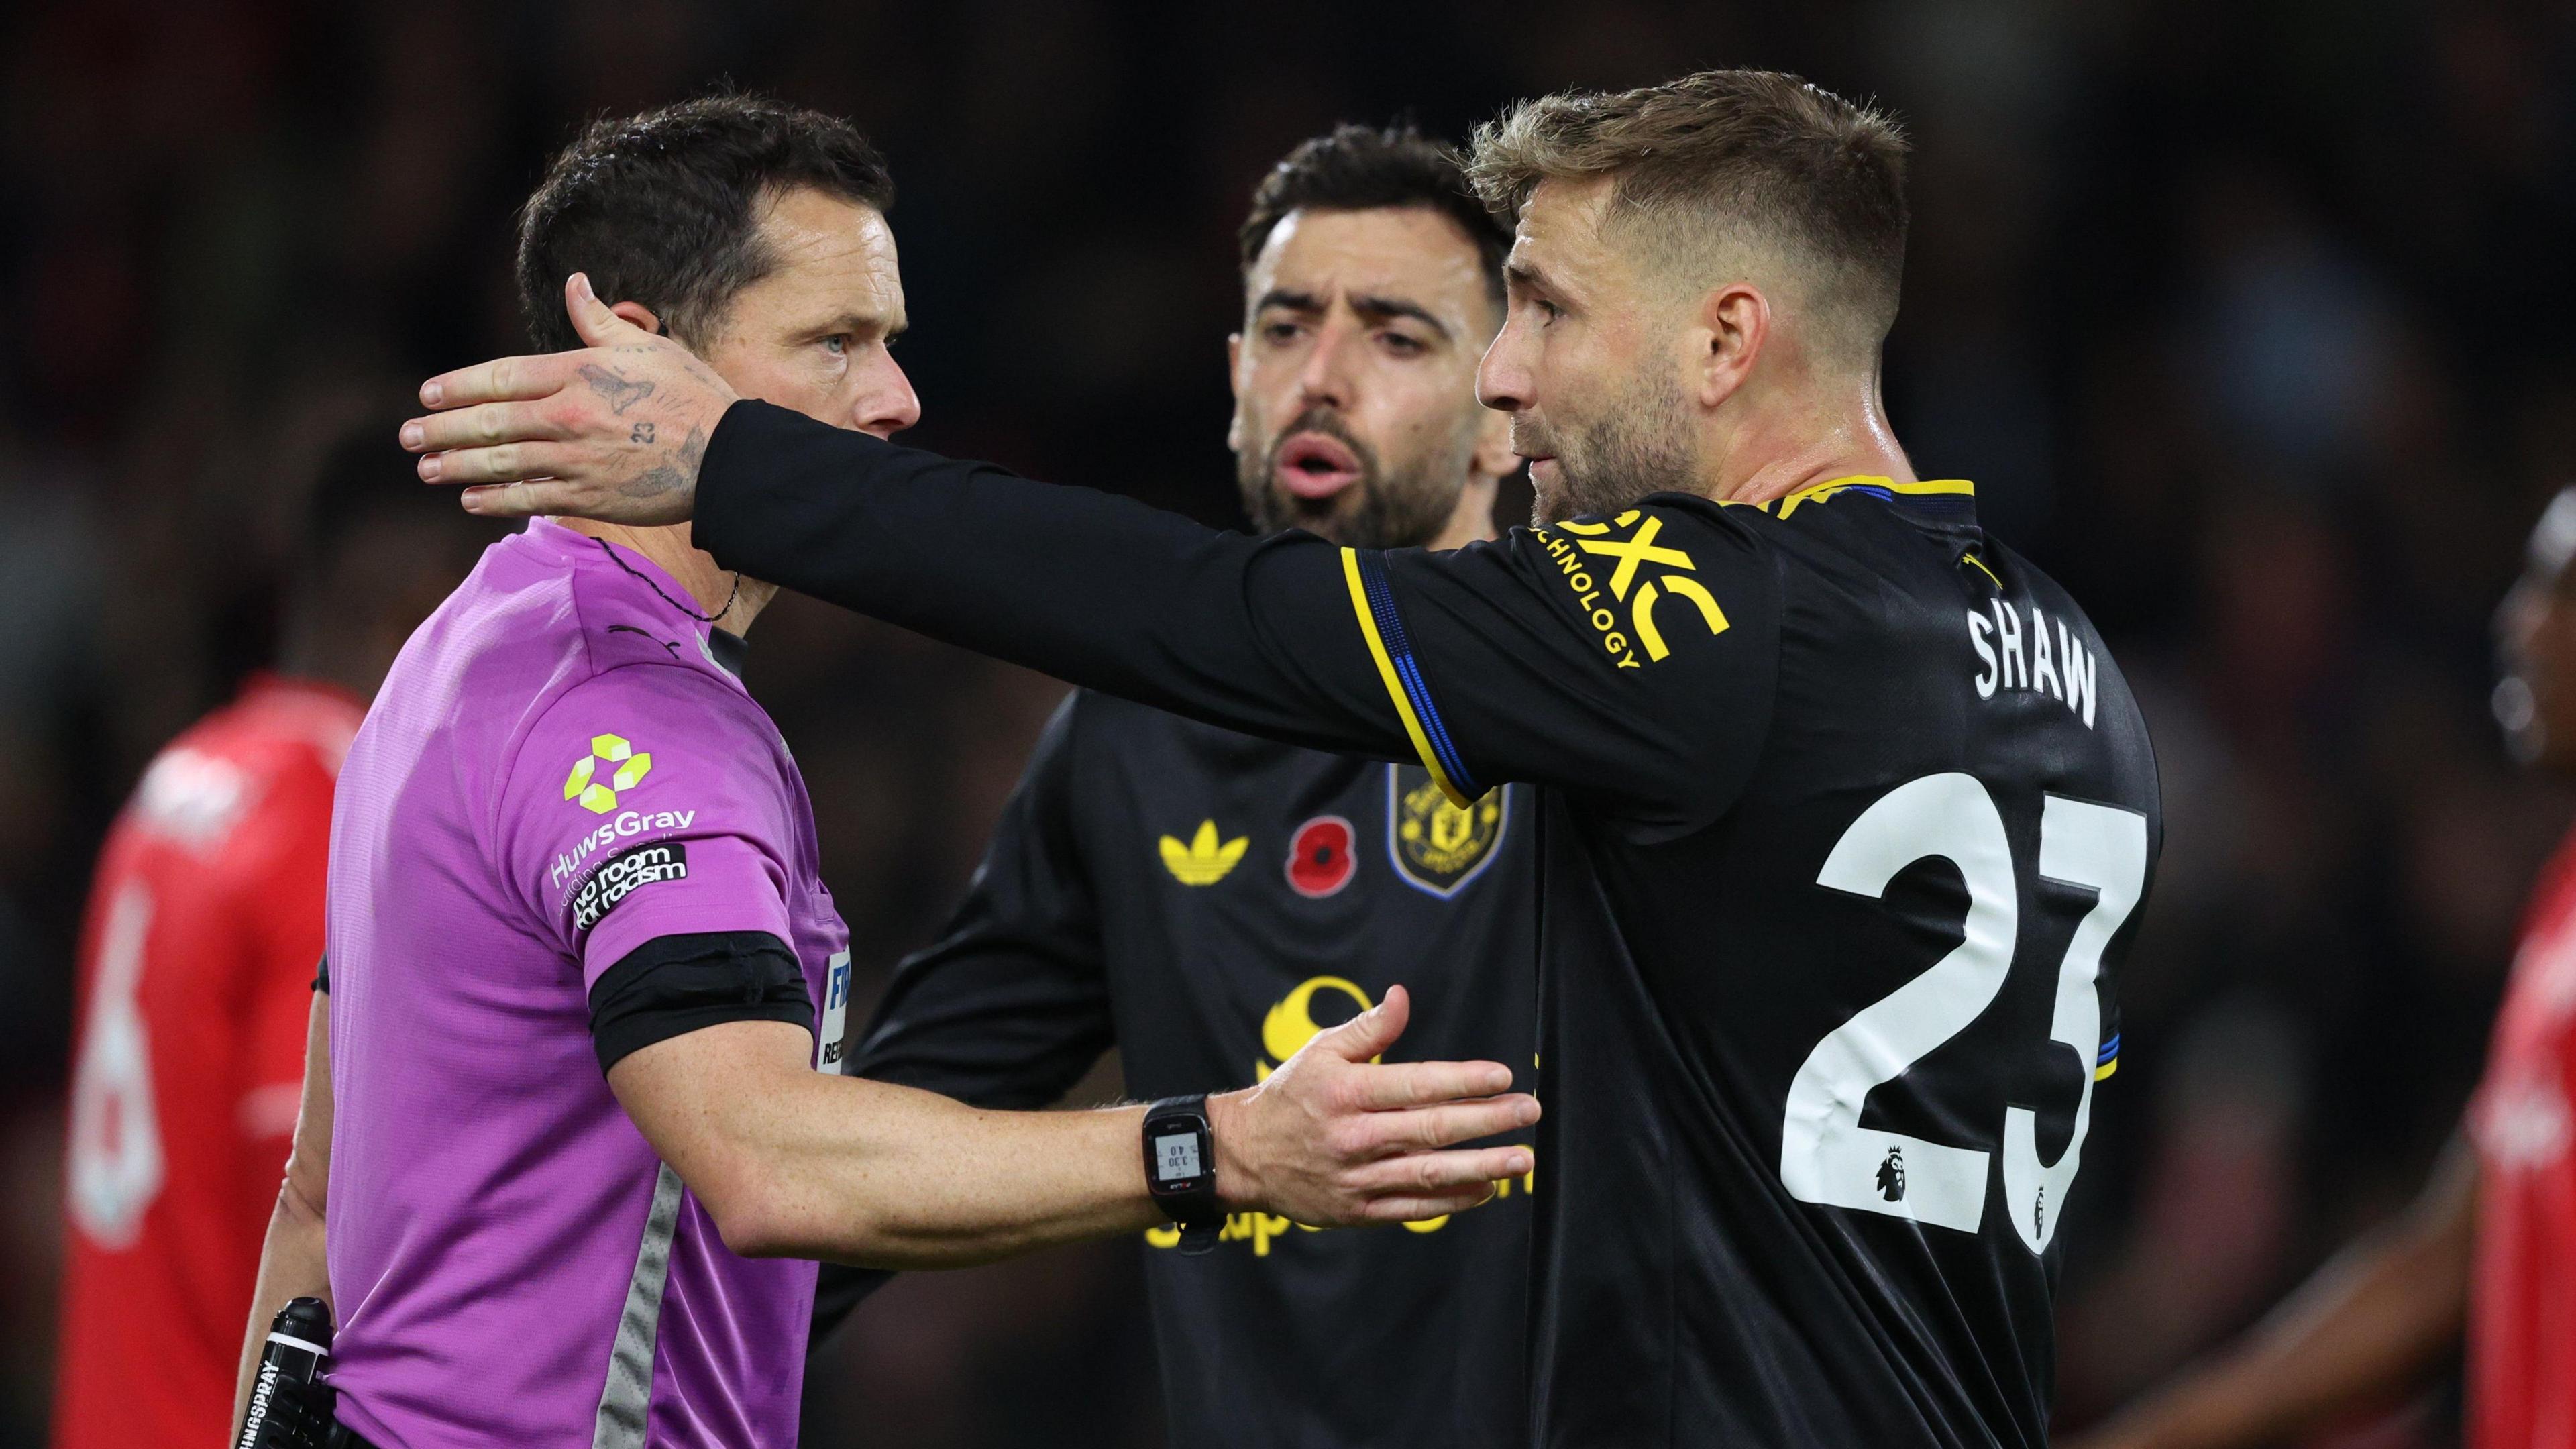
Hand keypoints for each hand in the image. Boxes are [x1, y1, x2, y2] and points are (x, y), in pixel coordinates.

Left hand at [399, 273, 738, 523]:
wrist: (728, 456)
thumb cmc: (691, 395)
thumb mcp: (647, 346)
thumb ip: (599, 320)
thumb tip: (573, 284)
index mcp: (578, 372)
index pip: (501, 377)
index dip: (459, 387)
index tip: (428, 396)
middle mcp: (568, 416)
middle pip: (489, 423)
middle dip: (442, 431)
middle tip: (408, 437)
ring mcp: (575, 460)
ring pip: (501, 463)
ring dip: (457, 467)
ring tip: (427, 469)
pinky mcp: (589, 497)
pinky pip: (529, 498)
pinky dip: (495, 500)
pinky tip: (469, 500)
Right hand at [1206, 984, 1537, 1225]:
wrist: (1244, 1156)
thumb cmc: (1290, 1096)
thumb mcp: (1320, 1053)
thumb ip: (1368, 1030)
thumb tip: (1402, 996)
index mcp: (1344, 1092)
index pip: (1414, 1084)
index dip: (1462, 1080)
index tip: (1503, 1076)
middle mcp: (1352, 1136)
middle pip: (1430, 1129)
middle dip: (1486, 1121)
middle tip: (1528, 1110)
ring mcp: (1356, 1178)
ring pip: (1428, 1173)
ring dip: (1481, 1166)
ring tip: (1522, 1159)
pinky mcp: (1357, 1210)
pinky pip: (1413, 1207)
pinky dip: (1452, 1200)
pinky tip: (1487, 1188)